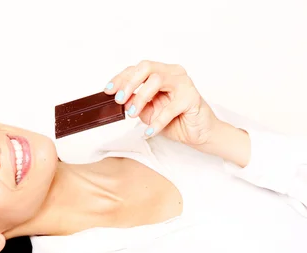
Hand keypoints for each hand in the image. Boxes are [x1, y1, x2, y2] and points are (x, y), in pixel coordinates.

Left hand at [104, 60, 222, 145]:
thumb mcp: (148, 112)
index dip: (121, 78)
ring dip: (141, 97)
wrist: (198, 132)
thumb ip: (136, 103)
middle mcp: (172, 73)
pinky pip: (171, 107)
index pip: (137, 69)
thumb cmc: (174, 120)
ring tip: (133, 114)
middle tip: (119, 100)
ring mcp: (184, 83)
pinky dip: (157, 121)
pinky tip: (149, 131)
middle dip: (129, 83)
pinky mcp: (192, 98)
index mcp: (161, 73)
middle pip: (147, 67)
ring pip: (157, 80)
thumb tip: (121, 99)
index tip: (108, 91)